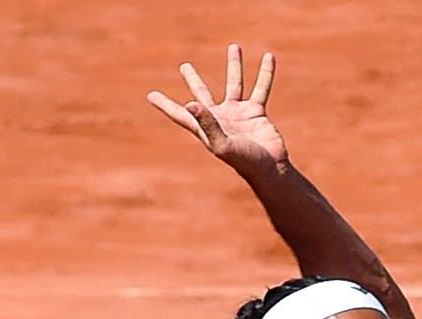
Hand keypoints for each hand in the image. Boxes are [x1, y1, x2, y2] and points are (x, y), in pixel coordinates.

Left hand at [147, 45, 286, 178]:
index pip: (180, 113)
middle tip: (184, 66)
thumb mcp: (222, 144)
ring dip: (234, 65)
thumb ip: (207, 124)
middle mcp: (220, 117)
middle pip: (203, 93)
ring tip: (233, 46)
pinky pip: (261, 88)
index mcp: (205, 127)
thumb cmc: (244, 161)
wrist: (270, 169)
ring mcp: (238, 113)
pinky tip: (268, 56)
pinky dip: (265, 73)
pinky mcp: (256, 111)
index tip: (151, 96)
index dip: (165, 104)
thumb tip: (190, 103)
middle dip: (193, 80)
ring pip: (235, 83)